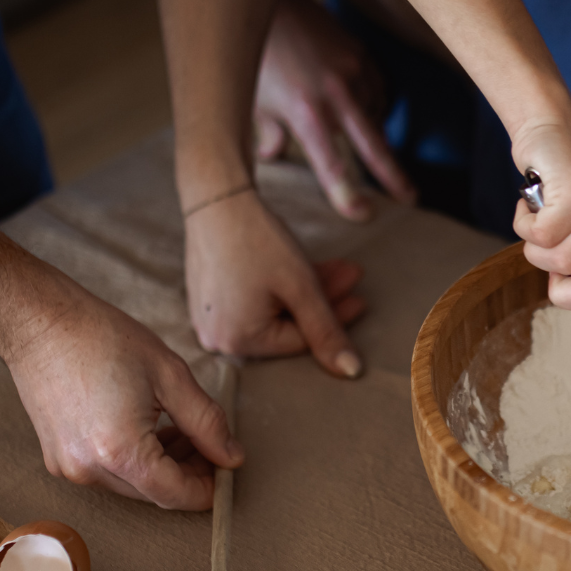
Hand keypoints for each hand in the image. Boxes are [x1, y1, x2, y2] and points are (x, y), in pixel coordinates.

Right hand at [2, 286, 241, 511]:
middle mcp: (89, 470)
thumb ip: (207, 423)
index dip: (208, 487)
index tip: (226, 467)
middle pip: (155, 493)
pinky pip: (107, 473)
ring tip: (179, 428)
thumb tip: (232, 458)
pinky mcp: (57, 459)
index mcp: (121, 452)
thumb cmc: (103, 339)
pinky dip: (133, 460)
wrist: (39, 323)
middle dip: (188, 472)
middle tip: (208, 440)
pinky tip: (146, 426)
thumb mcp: (170, 376)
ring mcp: (68, 468)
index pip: (177, 494)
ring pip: (132, 485)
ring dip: (162, 465)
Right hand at [184, 189, 367, 375]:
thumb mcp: (301, 287)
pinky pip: (252, 301)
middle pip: (286, 325)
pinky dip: (279, 287)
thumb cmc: (257, 241)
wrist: (216, 198)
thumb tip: (352, 372)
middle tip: (353, 275)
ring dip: (306, 290)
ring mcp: (210, 318)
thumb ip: (327, 332)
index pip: (301, 341)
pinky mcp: (208, 300)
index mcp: (238, 342)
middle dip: (324, 299)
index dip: (337, 320)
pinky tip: (302, 267)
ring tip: (336, 266)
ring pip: (273, 310)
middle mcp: (218, 338)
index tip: (363, 299)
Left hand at [254, 0, 415, 220]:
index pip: (330, 163)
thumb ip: (267, 135)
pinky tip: (360, 111)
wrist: (273, 3)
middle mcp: (335, 94)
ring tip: (363, 144)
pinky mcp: (363, 57)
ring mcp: (353, 73)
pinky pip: (377, 92)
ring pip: (374, 118)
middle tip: (411, 199)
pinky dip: (372, 106)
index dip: (346, 193)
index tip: (362, 215)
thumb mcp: (254, 102)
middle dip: (393, 176)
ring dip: (370, 135)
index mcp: (305, 111)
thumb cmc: (257, 57)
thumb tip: (272, 157)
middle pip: (373, 146)